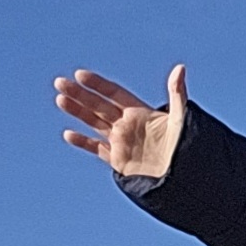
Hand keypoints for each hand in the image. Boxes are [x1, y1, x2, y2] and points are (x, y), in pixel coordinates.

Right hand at [55, 65, 188, 179]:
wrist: (183, 178)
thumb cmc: (186, 147)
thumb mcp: (181, 117)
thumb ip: (177, 93)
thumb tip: (180, 67)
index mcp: (141, 112)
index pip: (114, 93)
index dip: (97, 84)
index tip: (80, 74)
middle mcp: (128, 124)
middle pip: (99, 105)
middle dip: (79, 94)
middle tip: (60, 82)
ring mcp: (122, 142)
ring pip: (94, 123)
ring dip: (77, 111)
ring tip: (59, 99)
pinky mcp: (118, 160)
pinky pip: (97, 149)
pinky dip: (83, 142)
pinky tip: (68, 134)